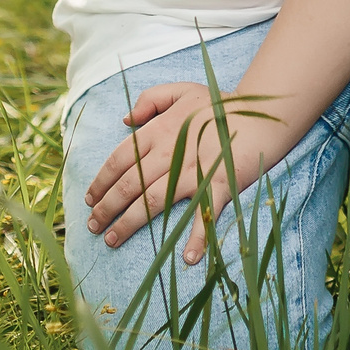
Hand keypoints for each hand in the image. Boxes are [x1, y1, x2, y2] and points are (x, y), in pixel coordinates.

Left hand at [84, 82, 285, 262]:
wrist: (260, 114)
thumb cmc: (219, 104)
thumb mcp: (181, 91)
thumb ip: (150, 100)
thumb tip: (124, 119)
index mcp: (158, 131)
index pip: (119, 159)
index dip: (100, 181)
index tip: (89, 199)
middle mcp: (170, 153)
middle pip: (128, 185)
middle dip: (106, 208)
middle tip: (93, 226)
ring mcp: (193, 172)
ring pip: (151, 203)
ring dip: (128, 224)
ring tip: (111, 240)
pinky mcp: (217, 186)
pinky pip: (203, 216)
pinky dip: (196, 239)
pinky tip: (186, 258)